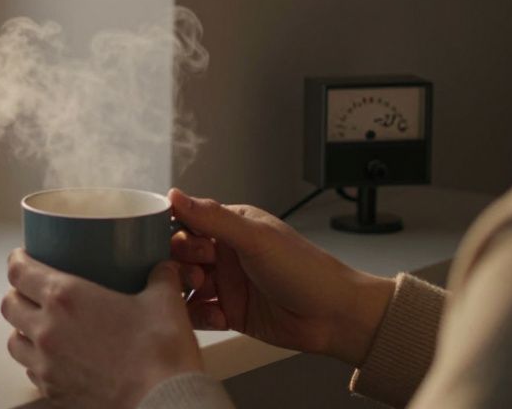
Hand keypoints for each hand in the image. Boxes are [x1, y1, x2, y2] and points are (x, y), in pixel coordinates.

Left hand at [1, 249, 201, 408]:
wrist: (163, 403)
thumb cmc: (160, 352)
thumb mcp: (164, 302)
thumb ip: (160, 277)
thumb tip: (163, 267)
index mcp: (65, 297)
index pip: (19, 272)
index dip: (17, 260)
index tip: (22, 256)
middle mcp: (47, 329)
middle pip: (9, 304)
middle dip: (16, 293)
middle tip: (30, 289)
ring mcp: (47, 364)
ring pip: (14, 340)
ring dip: (21, 329)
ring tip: (38, 325)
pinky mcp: (54, 391)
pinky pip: (31, 371)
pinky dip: (36, 361)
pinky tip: (55, 358)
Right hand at [168, 188, 394, 365]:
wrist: (335, 317)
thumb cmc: (306, 270)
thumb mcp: (256, 238)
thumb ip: (213, 218)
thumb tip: (175, 195)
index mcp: (232, 227)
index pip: (188, 223)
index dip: (178, 234)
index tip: (182, 246)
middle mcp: (226, 254)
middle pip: (181, 256)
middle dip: (180, 265)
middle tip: (197, 275)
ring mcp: (227, 284)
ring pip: (185, 285)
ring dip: (187, 291)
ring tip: (205, 294)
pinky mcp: (229, 312)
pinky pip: (199, 313)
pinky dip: (201, 316)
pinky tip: (218, 317)